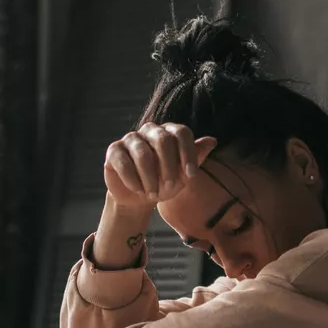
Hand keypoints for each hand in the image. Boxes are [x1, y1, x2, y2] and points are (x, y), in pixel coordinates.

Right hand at [103, 124, 217, 207]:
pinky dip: (133, 180)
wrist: (140, 197)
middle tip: (170, 188)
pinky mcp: (114, 151)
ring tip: (152, 194)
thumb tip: (213, 140)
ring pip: (142, 153)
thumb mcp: (183, 174)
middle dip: (168, 167)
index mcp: (169, 132)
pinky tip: (138, 190)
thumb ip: (196, 157)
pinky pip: (123, 163)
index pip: (182, 133)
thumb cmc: (164, 182)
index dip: (188, 153)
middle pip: (163, 139)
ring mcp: (130, 138)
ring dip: (150, 178)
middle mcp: (150, 130)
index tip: (191, 176)